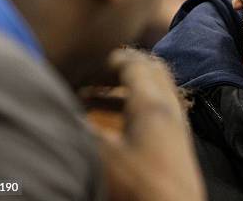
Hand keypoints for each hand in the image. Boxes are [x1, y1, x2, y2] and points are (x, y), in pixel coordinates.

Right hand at [95, 49, 204, 200]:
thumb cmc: (140, 183)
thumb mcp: (103, 156)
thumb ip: (84, 129)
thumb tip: (64, 113)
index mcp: (151, 102)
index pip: (136, 64)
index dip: (114, 58)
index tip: (94, 62)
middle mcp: (169, 105)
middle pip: (151, 69)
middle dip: (123, 67)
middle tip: (95, 75)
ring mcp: (177, 120)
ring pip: (155, 87)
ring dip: (127, 86)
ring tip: (92, 97)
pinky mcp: (178, 136)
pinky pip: (158, 105)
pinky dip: (136, 102)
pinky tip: (115, 119)